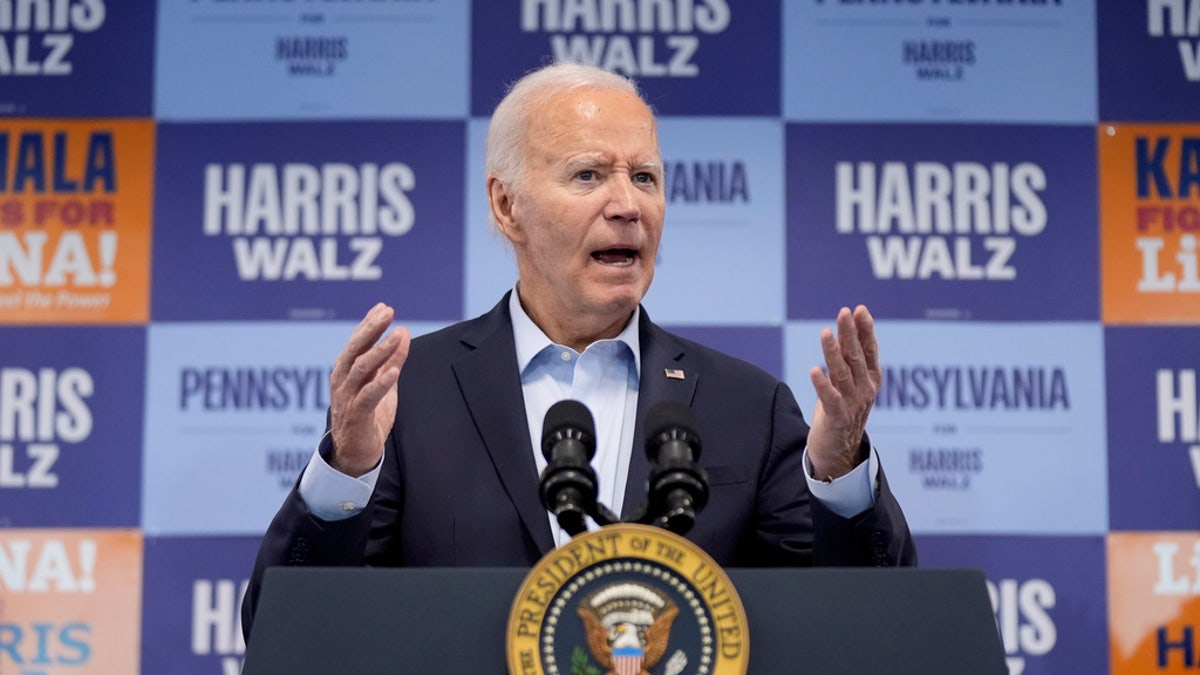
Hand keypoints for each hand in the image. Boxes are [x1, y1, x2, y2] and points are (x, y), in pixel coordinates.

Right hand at [328, 303, 409, 476]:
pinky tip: (394, 372)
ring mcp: (347, 397)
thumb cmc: (367, 415)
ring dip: (380, 351)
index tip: (384, 307)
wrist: (355, 453)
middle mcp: (343, 381)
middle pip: (355, 349)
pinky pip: (368, 396)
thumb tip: (403, 334)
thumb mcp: (382, 383)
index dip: (369, 323)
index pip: (357, 341)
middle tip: (388, 312)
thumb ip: (391, 361)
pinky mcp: (356, 415)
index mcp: (347, 370)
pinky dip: (381, 383)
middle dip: (371, 329)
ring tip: (398, 336)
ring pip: (361, 369)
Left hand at [807, 305, 881, 480]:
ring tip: (826, 334)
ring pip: (842, 374)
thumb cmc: (842, 411)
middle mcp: (865, 390)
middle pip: (856, 357)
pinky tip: (815, 370)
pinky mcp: (837, 419)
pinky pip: (830, 399)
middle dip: (850, 334)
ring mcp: (853, 404)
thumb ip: (849, 361)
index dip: (865, 330)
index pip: (870, 350)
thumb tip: (844, 330)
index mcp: (871, 380)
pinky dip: (822, 385)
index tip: (859, 309)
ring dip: (833, 353)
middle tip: (844, 312)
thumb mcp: (849, 384)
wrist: (838, 452)